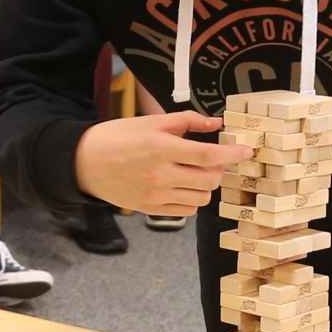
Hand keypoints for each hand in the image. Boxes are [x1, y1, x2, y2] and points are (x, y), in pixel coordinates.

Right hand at [75, 111, 252, 216]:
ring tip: (197, 171)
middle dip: (220, 169)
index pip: (208, 157)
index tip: (247, 151)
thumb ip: (187, 121)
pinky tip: (184, 185)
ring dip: (207, 184)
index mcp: (161, 148)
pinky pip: (187, 210)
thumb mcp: (152, 122)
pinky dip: (193, 198)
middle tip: (215, 158)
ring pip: (201, 197)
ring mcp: (156, 195)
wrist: (84, 162)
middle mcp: (161, 175)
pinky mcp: (151, 209)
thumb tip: (217, 123)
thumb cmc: (119, 137)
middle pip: (210, 180)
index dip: (233, 155)